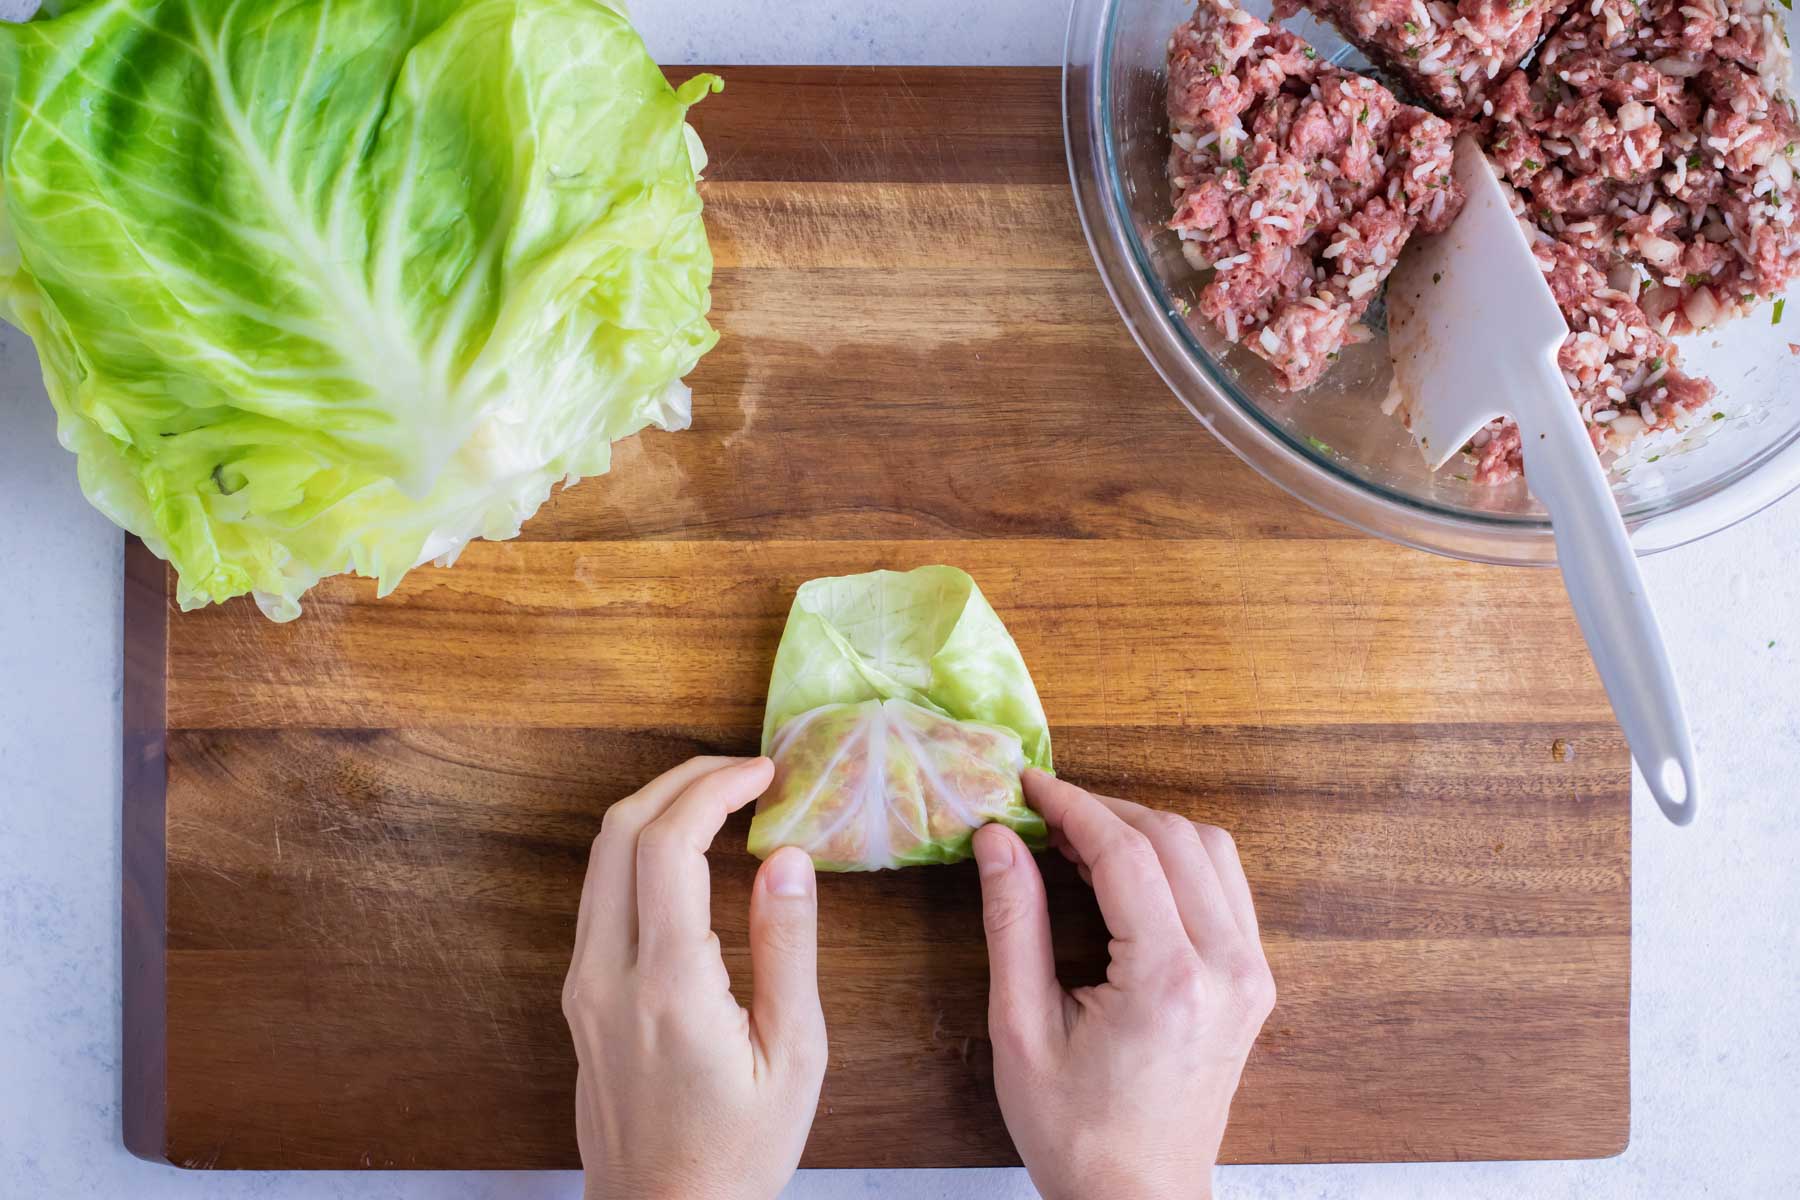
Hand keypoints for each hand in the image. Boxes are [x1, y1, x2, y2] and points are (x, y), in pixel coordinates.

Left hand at [562, 756, 826, 1199]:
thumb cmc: (738, 1152)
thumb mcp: (793, 1057)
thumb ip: (788, 949)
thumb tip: (787, 858)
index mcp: (667, 985)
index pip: (669, 844)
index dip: (714, 787)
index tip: (764, 772)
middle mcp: (606, 973)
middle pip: (618, 831)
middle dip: (681, 779)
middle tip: (742, 770)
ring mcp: (582, 984)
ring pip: (598, 857)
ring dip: (656, 808)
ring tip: (721, 799)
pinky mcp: (578, 996)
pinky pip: (599, 894)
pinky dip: (641, 850)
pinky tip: (690, 856)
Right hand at [972, 770, 1275, 1199]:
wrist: (1138, 1199)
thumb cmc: (1075, 1131)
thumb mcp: (1021, 1029)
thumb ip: (1013, 924)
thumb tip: (997, 840)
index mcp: (1168, 981)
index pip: (1127, 853)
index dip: (1073, 806)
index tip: (1029, 786)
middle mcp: (1227, 969)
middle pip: (1176, 838)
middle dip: (1106, 811)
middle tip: (1044, 813)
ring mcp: (1251, 975)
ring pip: (1211, 852)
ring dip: (1146, 829)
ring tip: (1080, 839)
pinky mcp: (1254, 983)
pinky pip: (1225, 888)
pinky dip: (1177, 860)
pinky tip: (1126, 872)